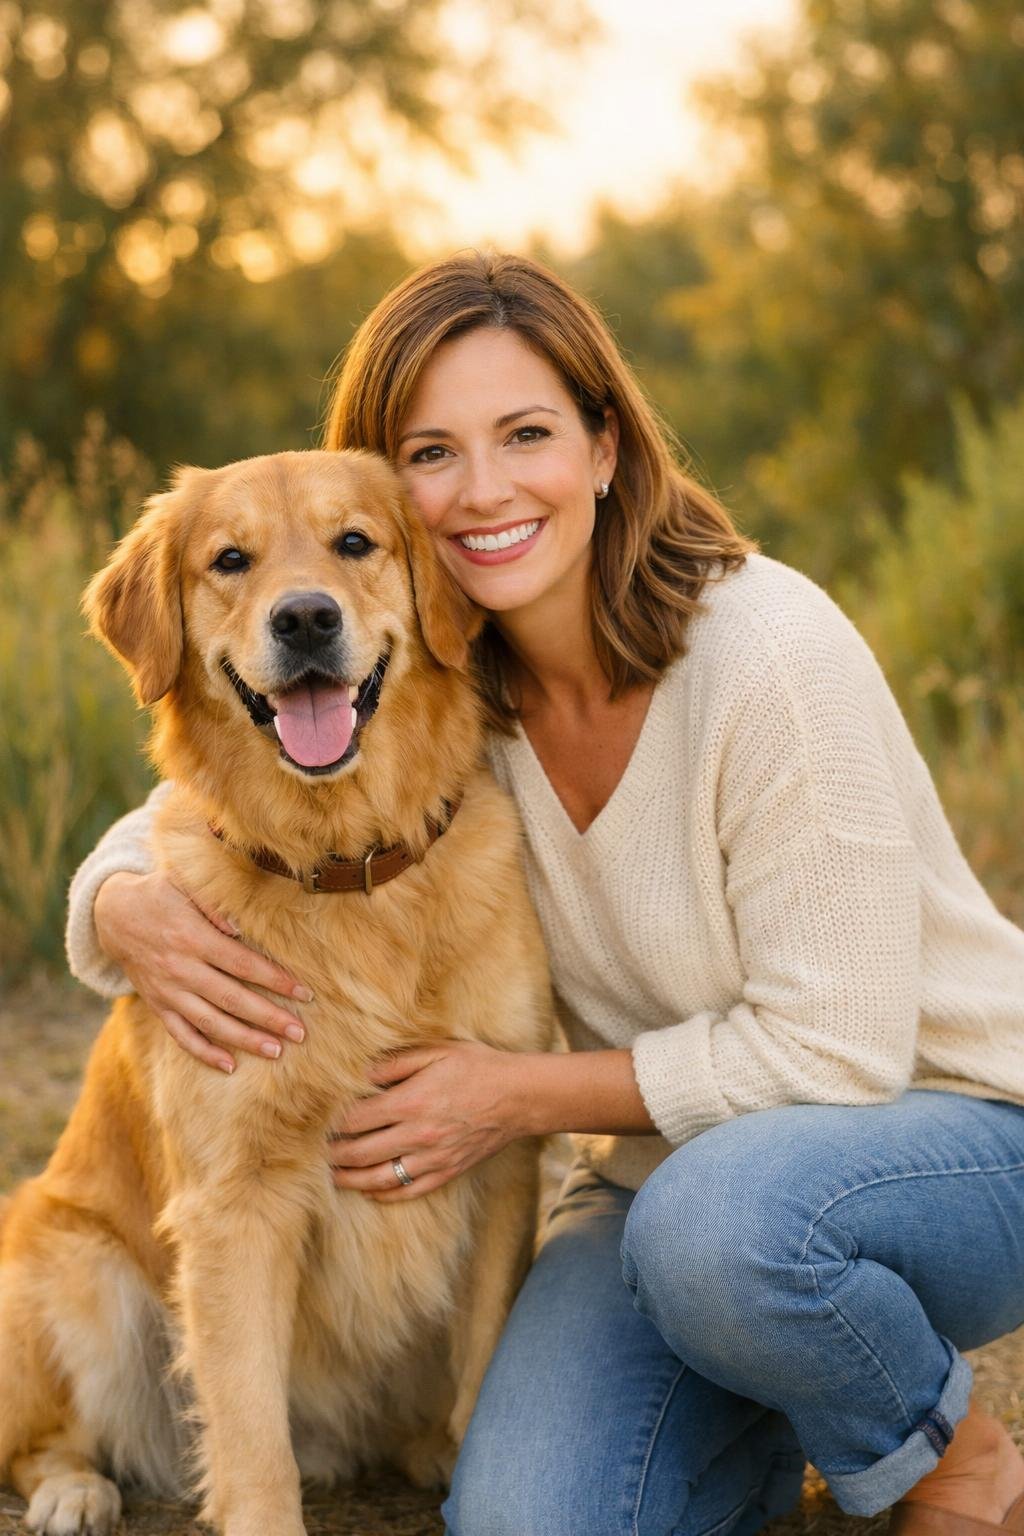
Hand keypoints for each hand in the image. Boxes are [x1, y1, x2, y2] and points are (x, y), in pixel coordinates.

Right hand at [95, 871, 312, 1072]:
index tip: (304, 993)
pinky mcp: (158, 1005)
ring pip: (210, 1023)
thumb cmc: (160, 894)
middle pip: (232, 999)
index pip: (242, 964)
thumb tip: (240, 927)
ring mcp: (168, 992)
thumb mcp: (183, 883)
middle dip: (269, 1018)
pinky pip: (181, 1035)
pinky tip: (230, 1066)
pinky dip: (204, 1052)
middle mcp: (181, 969)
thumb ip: (214, 903)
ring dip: (244, 1040)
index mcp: (193, 938)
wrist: (113, 915)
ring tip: (276, 1051)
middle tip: (300, 1033)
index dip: (275, 980)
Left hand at [327, 1040, 525, 1201]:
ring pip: (378, 1178)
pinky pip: (408, 1191)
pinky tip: (368, 1189)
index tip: (314, 1121)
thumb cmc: (477, 1066)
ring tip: (329, 1175)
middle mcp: (417, 1134)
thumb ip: (394, 1063)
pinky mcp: (446, 1172)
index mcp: (411, 1101)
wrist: (520, 1096)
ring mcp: (432, 1158)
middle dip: (331, 1153)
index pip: (356, 1119)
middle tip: (311, 1151)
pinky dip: (383, 1193)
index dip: (330, 1123)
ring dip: (348, 1179)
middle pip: (359, 1152)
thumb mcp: (436, 1051)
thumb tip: (357, 1072)